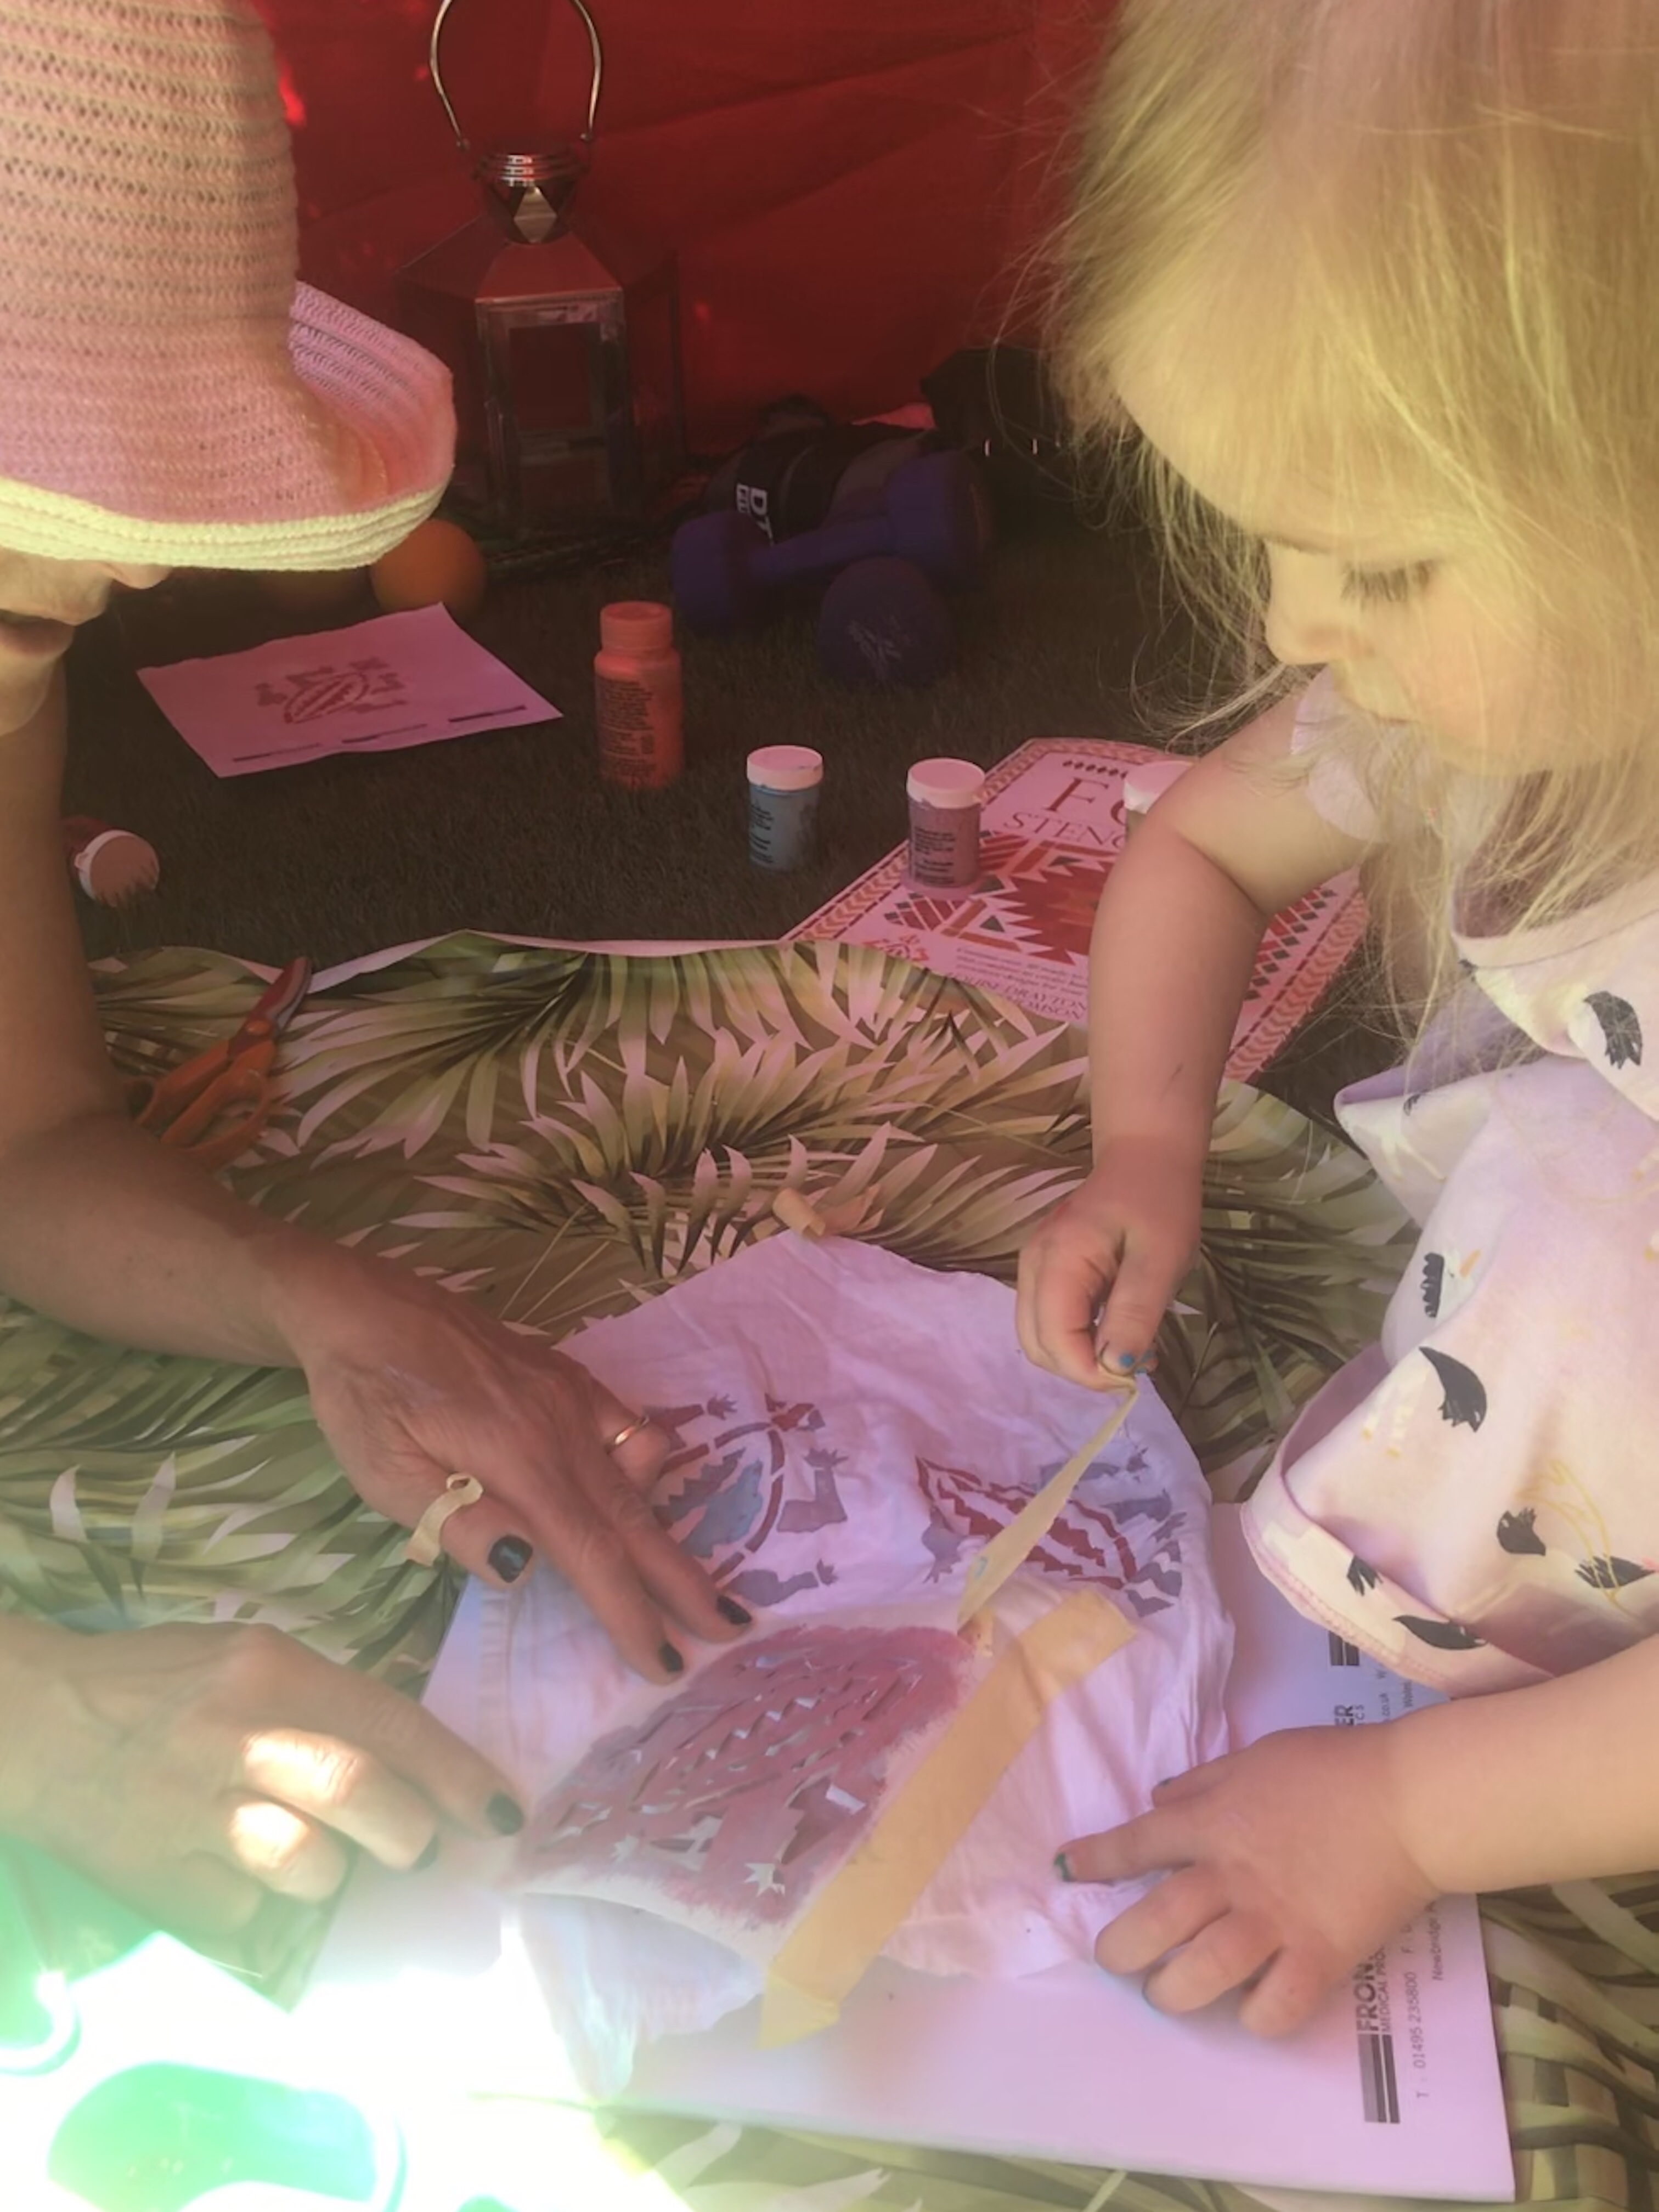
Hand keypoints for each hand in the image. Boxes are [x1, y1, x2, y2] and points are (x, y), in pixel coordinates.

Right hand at [0, 1614, 526, 1939]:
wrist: (37, 1725)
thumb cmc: (163, 1686)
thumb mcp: (253, 1659)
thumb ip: (329, 1703)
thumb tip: (419, 1763)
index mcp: (269, 1670)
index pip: (389, 1723)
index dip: (458, 1775)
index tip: (504, 1815)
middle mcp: (237, 1738)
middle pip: (356, 1793)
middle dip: (408, 1832)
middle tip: (413, 1847)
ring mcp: (196, 1816)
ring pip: (309, 1868)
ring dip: (332, 1875)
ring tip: (310, 1855)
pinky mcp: (163, 1884)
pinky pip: (252, 1917)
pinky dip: (266, 1907)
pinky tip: (243, 1874)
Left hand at [267, 1237, 746, 1682]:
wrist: (365, 1305)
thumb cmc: (363, 1395)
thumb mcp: (384, 1473)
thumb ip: (458, 1522)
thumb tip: (526, 1570)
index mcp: (517, 1461)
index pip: (591, 1554)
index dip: (631, 1613)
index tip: (665, 1663)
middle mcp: (561, 1428)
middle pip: (635, 1520)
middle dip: (683, 1584)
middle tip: (731, 1630)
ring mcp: (572, 1398)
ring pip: (640, 1478)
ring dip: (667, 1534)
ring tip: (685, 1583)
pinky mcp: (569, 1378)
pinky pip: (629, 1427)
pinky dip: (644, 1468)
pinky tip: (631, 1493)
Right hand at [1016, 1138, 1198, 1386]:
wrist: (1147, 1156)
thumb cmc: (1160, 1204)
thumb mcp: (1160, 1261)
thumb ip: (1134, 1314)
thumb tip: (1113, 1368)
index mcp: (1057, 1261)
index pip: (1054, 1341)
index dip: (1090, 1372)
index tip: (1135, 1374)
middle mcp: (1032, 1266)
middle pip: (1037, 1345)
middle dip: (1082, 1368)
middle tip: (1135, 1364)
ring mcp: (1033, 1267)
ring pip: (1039, 1336)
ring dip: (1080, 1357)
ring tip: (1131, 1349)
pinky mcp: (1044, 1269)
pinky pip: (1049, 1318)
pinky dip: (1078, 1338)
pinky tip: (1116, 1331)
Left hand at [1058, 1727, 1438, 2034]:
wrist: (1407, 1799)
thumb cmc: (1332, 1768)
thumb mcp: (1256, 1757)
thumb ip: (1203, 1782)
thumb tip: (1156, 1799)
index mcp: (1214, 1823)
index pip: (1136, 1843)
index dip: (1095, 1859)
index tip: (1066, 1870)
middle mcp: (1231, 1876)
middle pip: (1155, 1922)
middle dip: (1121, 1948)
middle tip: (1116, 1958)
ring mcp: (1274, 1920)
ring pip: (1203, 1972)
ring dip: (1173, 1991)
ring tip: (1168, 1993)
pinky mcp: (1319, 1956)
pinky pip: (1276, 2005)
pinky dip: (1255, 2017)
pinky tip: (1248, 2012)